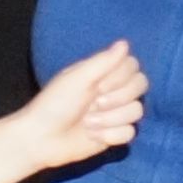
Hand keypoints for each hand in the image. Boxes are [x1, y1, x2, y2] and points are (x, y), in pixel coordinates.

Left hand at [0, 39, 145, 173]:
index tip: (98, 85)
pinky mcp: (115, 134)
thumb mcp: (77, 79)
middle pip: (140, 86)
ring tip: (87, 123)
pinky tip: (92, 136)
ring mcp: (115, 113)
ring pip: (136, 111)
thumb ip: (102, 61)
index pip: (132, 65)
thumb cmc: (54, 105)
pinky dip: (110, 135)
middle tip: (93, 104)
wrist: (42, 139)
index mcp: (101, 74)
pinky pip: (130, 132)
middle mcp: (112, 91)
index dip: (121, 76)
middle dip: (117, 98)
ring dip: (110, 119)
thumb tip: (124, 43)